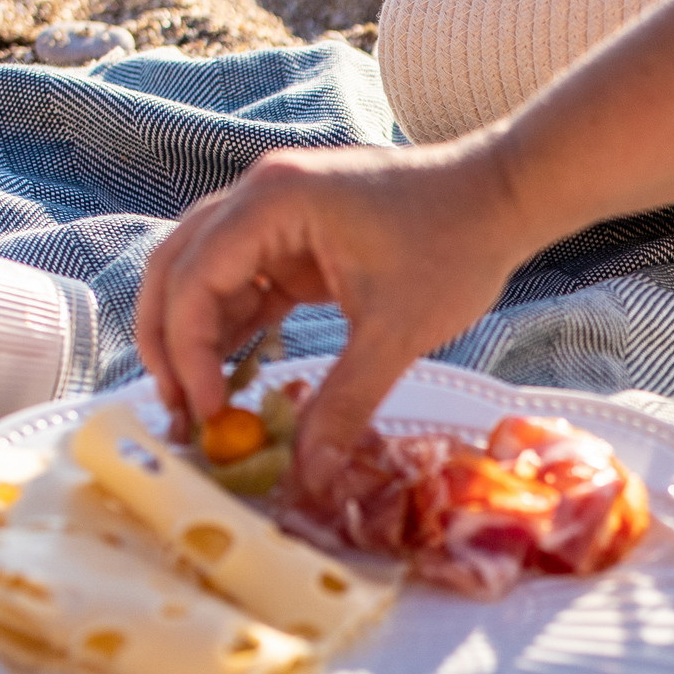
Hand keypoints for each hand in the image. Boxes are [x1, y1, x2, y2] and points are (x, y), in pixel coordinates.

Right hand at [134, 136, 529, 476]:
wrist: (503, 198)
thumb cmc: (455, 245)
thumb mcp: (397, 333)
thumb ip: (345, 403)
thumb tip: (308, 476)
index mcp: (274, 201)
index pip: (195, 278)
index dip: (187, 351)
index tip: (207, 413)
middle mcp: (260, 197)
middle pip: (177, 268)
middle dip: (170, 342)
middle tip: (178, 413)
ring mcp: (275, 215)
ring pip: (203, 276)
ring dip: (197, 338)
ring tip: (204, 407)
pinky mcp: (296, 238)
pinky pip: (244, 283)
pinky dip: (235, 330)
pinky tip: (237, 379)